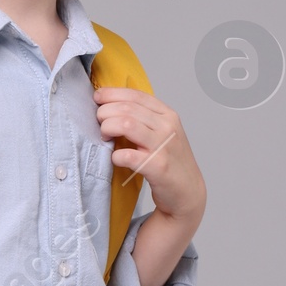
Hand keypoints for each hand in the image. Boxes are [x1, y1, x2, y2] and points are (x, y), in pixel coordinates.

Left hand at [92, 87, 204, 226]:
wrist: (187, 191)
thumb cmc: (170, 161)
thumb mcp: (162, 132)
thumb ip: (143, 118)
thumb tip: (111, 105)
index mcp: (168, 115)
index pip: (136, 95)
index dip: (112, 93)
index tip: (98, 97)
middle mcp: (167, 127)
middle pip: (127, 108)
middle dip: (105, 113)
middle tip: (100, 124)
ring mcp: (163, 146)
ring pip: (126, 124)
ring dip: (108, 128)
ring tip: (105, 137)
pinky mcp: (158, 167)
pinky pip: (127, 155)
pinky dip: (115, 156)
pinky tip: (116, 158)